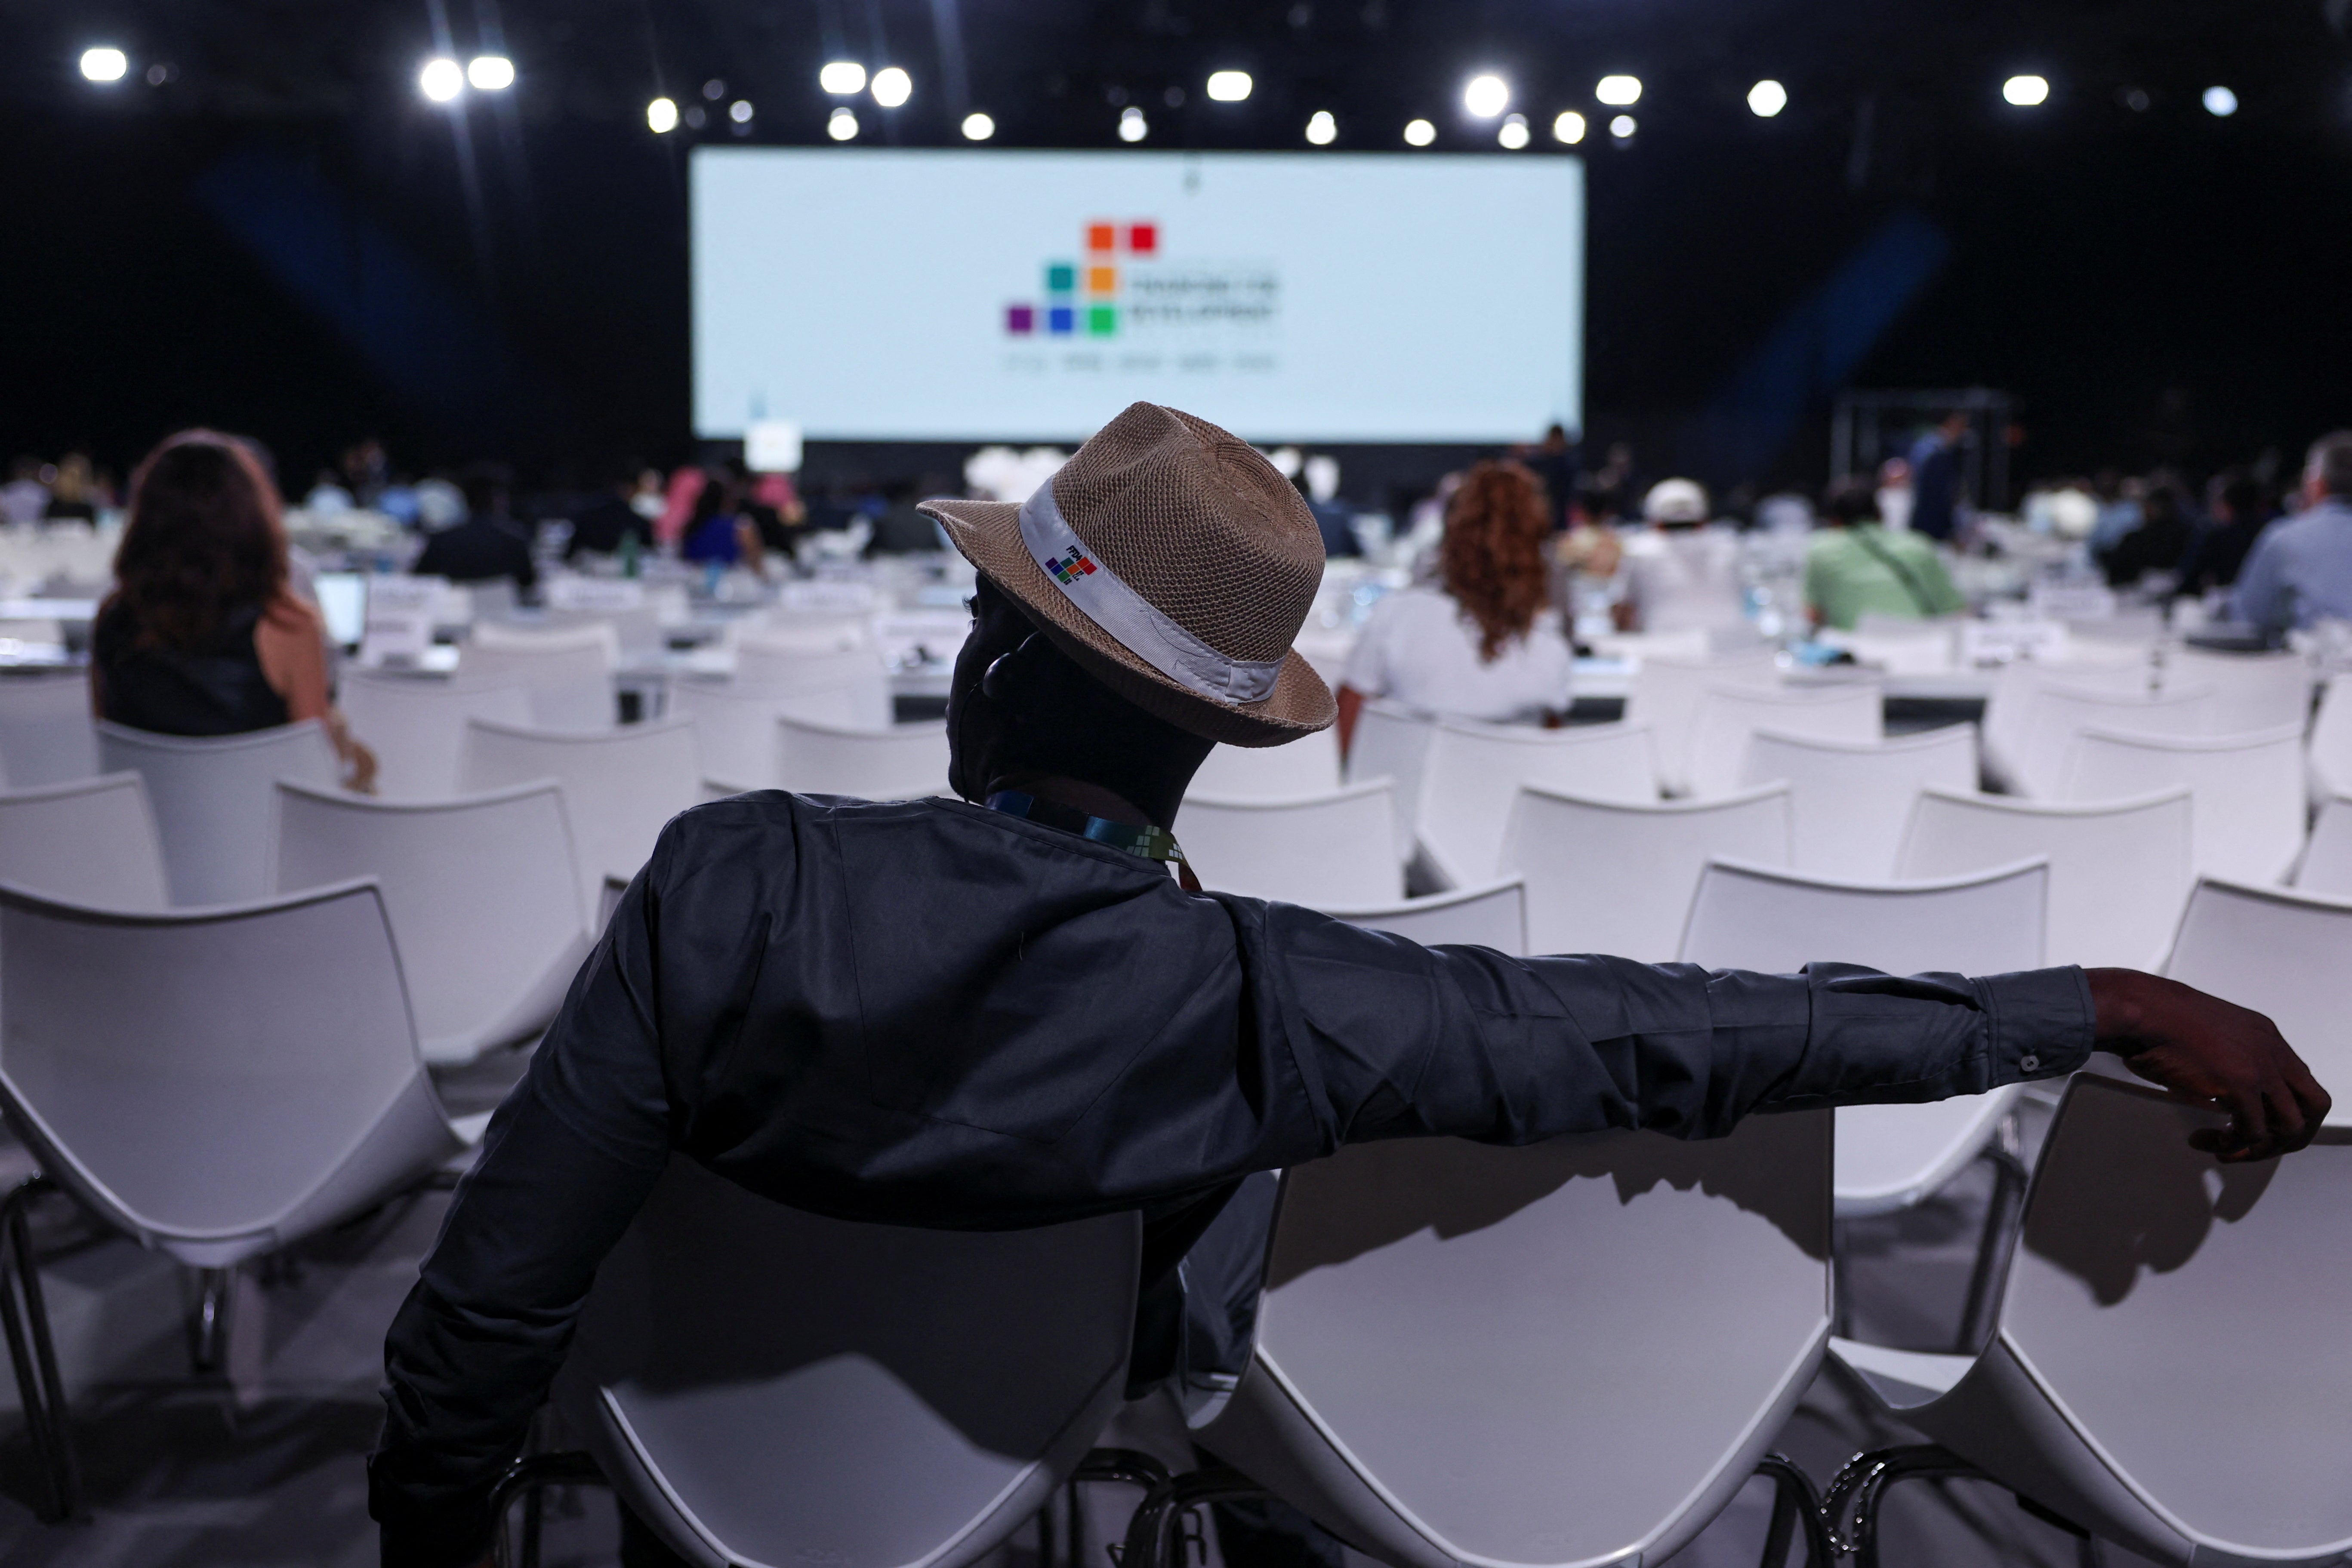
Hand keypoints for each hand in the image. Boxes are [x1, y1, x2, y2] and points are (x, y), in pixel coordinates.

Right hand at [2085, 969, 2330, 1161]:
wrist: (2141, 1010)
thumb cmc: (2159, 1019)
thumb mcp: (2211, 1035)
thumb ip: (2230, 1061)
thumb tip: (2224, 1099)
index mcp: (2266, 1035)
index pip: (2300, 1082)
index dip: (2283, 1110)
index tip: (2256, 1121)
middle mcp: (2272, 1050)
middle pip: (2313, 1105)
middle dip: (2289, 1135)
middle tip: (2258, 1147)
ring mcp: (2260, 1067)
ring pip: (2290, 1125)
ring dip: (2261, 1147)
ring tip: (2228, 1150)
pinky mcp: (2240, 1085)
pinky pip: (2253, 1131)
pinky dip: (2233, 1145)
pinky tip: (2210, 1142)